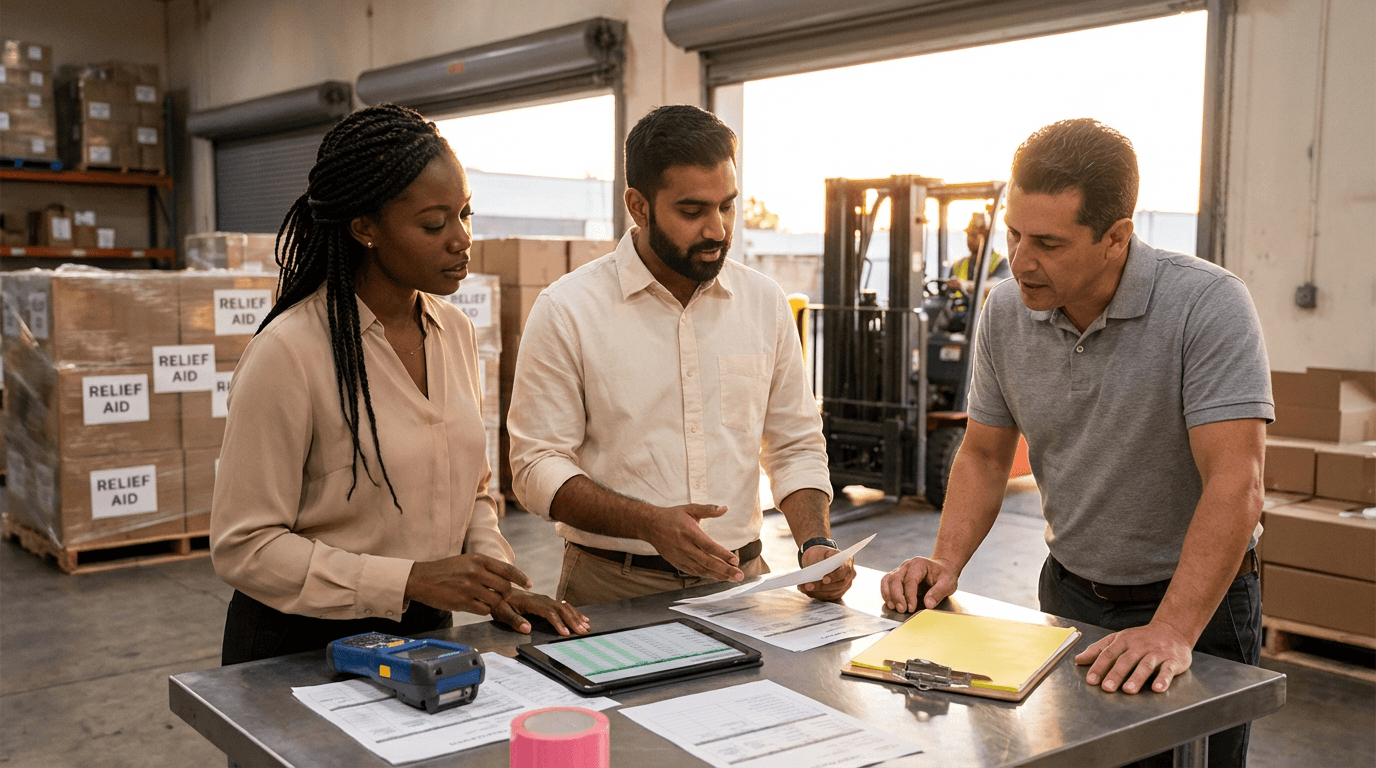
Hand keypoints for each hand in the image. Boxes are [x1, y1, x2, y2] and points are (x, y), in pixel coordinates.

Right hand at [405, 554, 530, 615]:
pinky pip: (484, 610)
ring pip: (496, 600)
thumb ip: (485, 567)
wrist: (421, 579)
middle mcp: (475, 572)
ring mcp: (469, 587)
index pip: (507, 569)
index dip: (521, 578)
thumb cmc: (445, 570)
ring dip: (495, 603)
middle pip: (505, 587)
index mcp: (478, 559)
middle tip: (501, 596)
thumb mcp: (466, 561)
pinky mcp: (463, 602)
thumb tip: (506, 579)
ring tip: (485, 600)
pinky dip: (483, 610)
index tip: (529, 584)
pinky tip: (474, 605)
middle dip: (506, 594)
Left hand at [491, 590, 590, 636]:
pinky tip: (582, 618)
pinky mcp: (546, 602)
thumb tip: (527, 629)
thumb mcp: (501, 612)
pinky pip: (563, 606)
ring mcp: (545, 599)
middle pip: (561, 608)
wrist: (498, 590)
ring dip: (576, 616)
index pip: (549, 612)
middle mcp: (541, 599)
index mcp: (531, 601)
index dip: (558, 623)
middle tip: (583, 632)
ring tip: (586, 626)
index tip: (565, 633)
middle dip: (573, 620)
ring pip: (564, 606)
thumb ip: (513, 620)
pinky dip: (574, 612)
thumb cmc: (499, 602)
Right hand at [646, 504, 743, 581]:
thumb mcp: (690, 508)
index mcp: (689, 532)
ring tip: (733, 578)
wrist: (651, 526)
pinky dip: (707, 575)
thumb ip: (708, 509)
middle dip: (725, 570)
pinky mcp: (677, 563)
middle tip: (739, 575)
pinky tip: (719, 576)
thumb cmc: (672, 516)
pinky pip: (694, 572)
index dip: (722, 554)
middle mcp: (685, 547)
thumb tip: (725, 508)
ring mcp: (680, 557)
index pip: (708, 546)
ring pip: (701, 570)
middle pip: (707, 561)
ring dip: (718, 575)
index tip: (735, 560)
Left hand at [797, 546, 854, 600]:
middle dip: (821, 586)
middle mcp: (849, 575)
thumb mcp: (824, 551)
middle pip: (838, 585)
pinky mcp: (837, 593)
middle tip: (808, 586)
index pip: (845, 570)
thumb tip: (829, 557)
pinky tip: (807, 591)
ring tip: (803, 588)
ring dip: (817, 592)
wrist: (819, 559)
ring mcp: (845, 586)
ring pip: (832, 593)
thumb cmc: (822, 555)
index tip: (824, 579)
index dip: (835, 576)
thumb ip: (827, 553)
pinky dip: (816, 594)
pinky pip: (828, 597)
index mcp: (848, 562)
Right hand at [880, 556, 958, 612]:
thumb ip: (938, 593)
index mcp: (919, 564)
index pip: (910, 580)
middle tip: (902, 609)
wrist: (942, 569)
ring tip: (893, 607)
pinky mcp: (897, 577)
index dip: (909, 595)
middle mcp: (907, 566)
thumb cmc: (945, 575)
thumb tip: (928, 604)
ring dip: (889, 595)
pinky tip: (890, 603)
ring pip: (888, 580)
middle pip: (896, 579)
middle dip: (897, 596)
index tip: (911, 608)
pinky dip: (886, 593)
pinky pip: (886, 583)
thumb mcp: (948, 583)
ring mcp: (900, 571)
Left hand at [1075, 621, 1193, 693]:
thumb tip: (1078, 659)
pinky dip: (1163, 680)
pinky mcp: (1173, 661)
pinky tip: (1158, 688)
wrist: (1172, 630)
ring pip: (1145, 665)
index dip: (1099, 667)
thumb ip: (1098, 650)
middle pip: (1126, 660)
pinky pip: (1168, 670)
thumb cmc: (1140, 638)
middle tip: (1107, 688)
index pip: (1108, 654)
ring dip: (1136, 678)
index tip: (1091, 680)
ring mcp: (1157, 653)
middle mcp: (1139, 646)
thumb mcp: (1118, 639)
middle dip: (1115, 674)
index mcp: (1124, 640)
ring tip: (1128, 690)